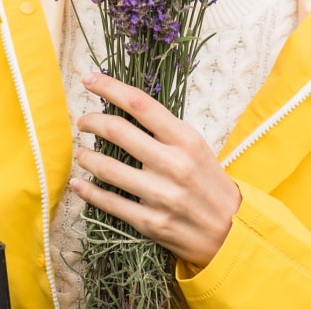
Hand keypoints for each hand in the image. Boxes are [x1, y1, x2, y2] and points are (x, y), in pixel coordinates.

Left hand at [71, 71, 241, 266]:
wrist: (231, 232)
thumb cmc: (208, 183)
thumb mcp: (196, 148)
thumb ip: (165, 130)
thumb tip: (125, 108)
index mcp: (186, 140)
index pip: (141, 103)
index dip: (110, 88)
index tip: (89, 79)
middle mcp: (173, 164)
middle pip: (118, 131)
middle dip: (92, 121)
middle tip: (82, 121)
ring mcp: (160, 194)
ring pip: (107, 167)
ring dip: (87, 157)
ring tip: (82, 154)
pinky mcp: (150, 222)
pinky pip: (109, 202)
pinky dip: (88, 191)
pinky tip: (79, 184)